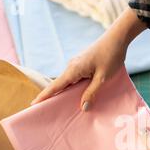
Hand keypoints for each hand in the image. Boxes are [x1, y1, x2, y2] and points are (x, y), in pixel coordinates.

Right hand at [31, 8, 146, 109]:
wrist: (117, 38)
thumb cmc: (111, 56)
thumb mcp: (103, 78)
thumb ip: (92, 92)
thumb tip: (83, 107)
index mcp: (74, 69)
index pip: (55, 86)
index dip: (44, 96)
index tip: (33, 104)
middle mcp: (72, 66)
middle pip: (59, 85)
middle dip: (53, 97)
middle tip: (46, 112)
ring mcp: (76, 64)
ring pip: (68, 82)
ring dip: (65, 93)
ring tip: (61, 107)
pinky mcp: (82, 63)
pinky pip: (75, 78)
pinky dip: (73, 87)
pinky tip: (78, 95)